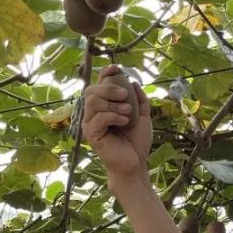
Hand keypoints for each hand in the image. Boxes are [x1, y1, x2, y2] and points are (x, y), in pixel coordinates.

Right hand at [82, 65, 151, 181]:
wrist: (135, 163)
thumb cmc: (136, 142)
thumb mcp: (142, 116)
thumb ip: (139, 99)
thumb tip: (134, 82)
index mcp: (104, 107)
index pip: (98, 84)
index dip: (106, 73)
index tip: (117, 68)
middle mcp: (93, 114)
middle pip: (92, 90)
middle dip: (110, 88)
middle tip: (125, 97)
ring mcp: (90, 124)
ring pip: (93, 101)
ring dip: (113, 104)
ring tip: (127, 112)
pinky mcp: (91, 135)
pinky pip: (98, 117)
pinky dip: (113, 116)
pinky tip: (124, 122)